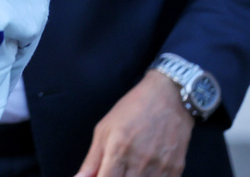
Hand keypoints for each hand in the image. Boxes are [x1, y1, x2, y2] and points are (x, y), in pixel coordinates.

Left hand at [73, 70, 193, 176]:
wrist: (167, 98)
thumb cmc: (131, 111)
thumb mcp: (104, 130)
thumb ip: (92, 160)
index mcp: (118, 150)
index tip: (100, 176)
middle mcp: (140, 162)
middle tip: (113, 170)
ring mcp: (160, 168)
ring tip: (128, 168)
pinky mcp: (176, 169)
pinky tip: (144, 170)